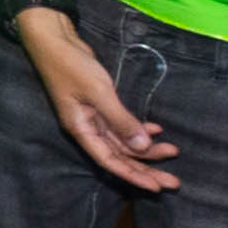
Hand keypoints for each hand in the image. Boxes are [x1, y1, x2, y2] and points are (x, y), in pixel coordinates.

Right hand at [19, 10, 178, 195]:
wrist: (54, 41)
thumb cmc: (71, 67)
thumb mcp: (98, 93)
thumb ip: (120, 120)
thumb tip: (143, 147)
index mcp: (82, 130)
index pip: (110, 161)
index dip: (134, 175)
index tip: (157, 187)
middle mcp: (88, 128)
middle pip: (119, 155)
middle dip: (146, 167)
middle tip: (173, 181)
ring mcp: (93, 116)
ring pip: (123, 140)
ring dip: (146, 147)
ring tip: (172, 151)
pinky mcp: (99, 103)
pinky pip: (121, 123)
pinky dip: (138, 127)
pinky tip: (156, 129)